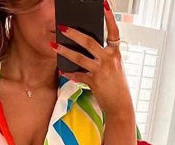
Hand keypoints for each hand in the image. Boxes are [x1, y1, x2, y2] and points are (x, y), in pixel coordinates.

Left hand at [53, 5, 133, 119]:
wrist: (120, 106)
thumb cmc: (117, 87)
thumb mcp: (115, 68)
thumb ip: (104, 57)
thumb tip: (87, 51)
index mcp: (116, 53)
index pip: (113, 31)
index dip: (109, 17)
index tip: (103, 4)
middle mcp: (109, 59)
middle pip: (89, 41)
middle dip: (74, 33)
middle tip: (62, 27)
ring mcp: (101, 70)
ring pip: (79, 57)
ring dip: (65, 51)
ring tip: (54, 45)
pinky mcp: (94, 82)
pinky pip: (78, 75)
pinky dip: (69, 73)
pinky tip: (61, 70)